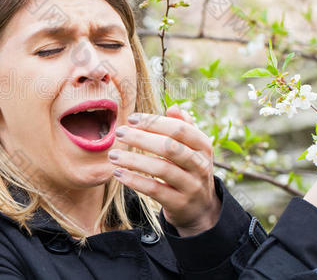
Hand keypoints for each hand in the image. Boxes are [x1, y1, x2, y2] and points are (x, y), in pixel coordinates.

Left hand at [109, 104, 220, 236]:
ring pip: (161, 168)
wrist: (200, 208)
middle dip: (141, 138)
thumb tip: (173, 107)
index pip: (179, 129)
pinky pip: (154, 190)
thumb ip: (183, 126)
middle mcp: (200, 165)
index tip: (131, 119)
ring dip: (133, 160)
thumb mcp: (193, 148)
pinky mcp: (179, 203)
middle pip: (170, 147)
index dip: (154, 122)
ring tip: (113, 155)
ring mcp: (191, 186)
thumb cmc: (190, 169)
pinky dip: (135, 180)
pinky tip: (118, 173)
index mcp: (203, 146)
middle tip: (119, 133)